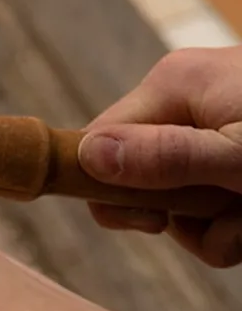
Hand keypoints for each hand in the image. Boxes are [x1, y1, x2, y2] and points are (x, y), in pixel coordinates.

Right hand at [78, 47, 241, 266]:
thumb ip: (169, 158)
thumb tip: (85, 157)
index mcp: (173, 84)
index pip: (98, 146)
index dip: (116, 195)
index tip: (157, 222)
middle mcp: (186, 97)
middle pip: (141, 179)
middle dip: (186, 218)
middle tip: (236, 217)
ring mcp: (215, 119)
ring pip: (182, 197)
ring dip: (221, 226)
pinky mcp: (237, 140)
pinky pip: (213, 193)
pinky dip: (239, 218)